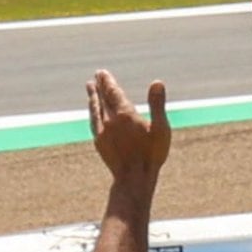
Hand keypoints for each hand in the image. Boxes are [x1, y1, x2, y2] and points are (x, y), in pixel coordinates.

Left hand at [85, 70, 172, 189]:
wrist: (134, 178)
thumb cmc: (152, 153)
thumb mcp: (161, 128)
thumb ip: (157, 104)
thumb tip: (157, 82)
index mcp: (124, 114)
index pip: (112, 92)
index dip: (107, 82)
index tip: (101, 72)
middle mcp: (109, 120)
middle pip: (102, 99)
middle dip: (99, 86)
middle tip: (96, 76)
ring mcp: (102, 132)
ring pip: (95, 110)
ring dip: (92, 98)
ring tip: (90, 88)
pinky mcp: (99, 142)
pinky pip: (93, 122)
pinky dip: (92, 112)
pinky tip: (93, 112)